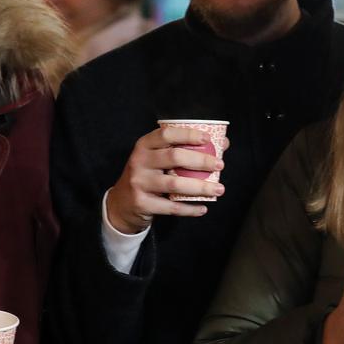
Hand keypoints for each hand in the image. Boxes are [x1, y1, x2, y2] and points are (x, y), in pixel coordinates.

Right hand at [103, 125, 225, 234]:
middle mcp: (139, 162)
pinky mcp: (142, 203)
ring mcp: (139, 183)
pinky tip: (203, 208)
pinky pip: (171, 207)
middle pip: (174, 157)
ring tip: (219, 189)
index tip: (208, 138)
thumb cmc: (147, 176)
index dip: (188, 134)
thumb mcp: (156, 159)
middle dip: (201, 160)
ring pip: (175, 184)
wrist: (121, 203)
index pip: (166, 134)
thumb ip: (183, 149)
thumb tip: (222, 143)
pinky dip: (189, 209)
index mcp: (144, 146)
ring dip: (201, 187)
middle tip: (219, 165)